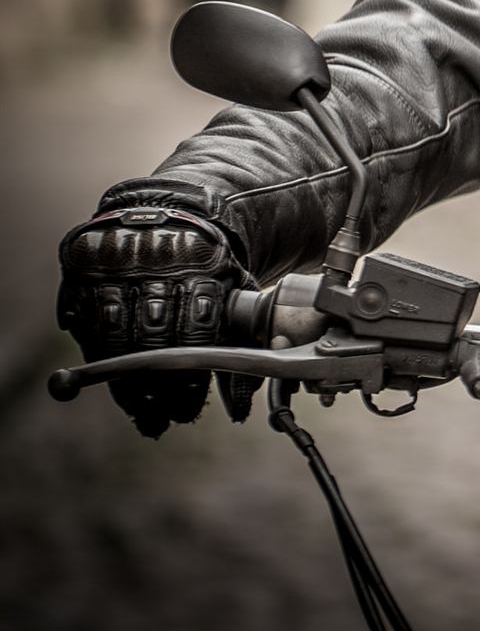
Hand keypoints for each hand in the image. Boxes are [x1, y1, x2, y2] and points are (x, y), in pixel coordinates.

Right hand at [57, 206, 258, 436]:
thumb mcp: (234, 291)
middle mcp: (160, 262)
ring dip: (125, 378)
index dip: (190, 376)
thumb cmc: (207, 265)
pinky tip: (108, 377)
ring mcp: (119, 262)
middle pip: (155, 337)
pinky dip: (96, 353)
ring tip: (137, 408)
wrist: (171, 212)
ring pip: (117, 331)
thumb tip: (240, 410)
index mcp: (204, 266)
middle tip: (159, 418)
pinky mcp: (87, 265)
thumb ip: (241, 343)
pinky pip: (86, 318)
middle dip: (157, 386)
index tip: (186, 409)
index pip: (198, 331)